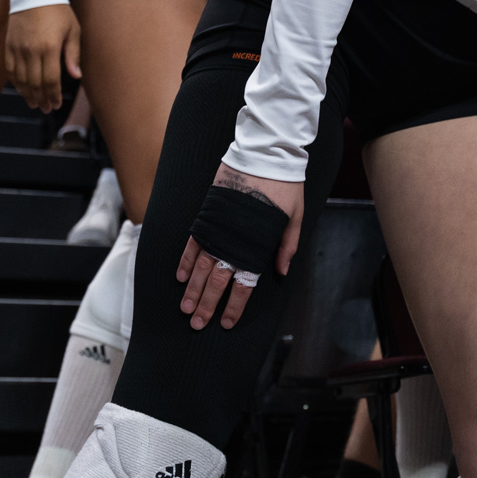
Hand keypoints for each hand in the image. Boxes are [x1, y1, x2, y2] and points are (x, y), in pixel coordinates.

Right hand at [4, 4, 80, 111]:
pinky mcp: (7, 44)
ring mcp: (16, 48)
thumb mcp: (73, 30)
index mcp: (49, 48)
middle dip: (41, 99)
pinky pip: (10, 69)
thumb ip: (73, 55)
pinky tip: (21, 88)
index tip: (56, 105)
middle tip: (46, 109)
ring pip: (21, 79)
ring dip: (28, 93)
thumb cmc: (58, 11)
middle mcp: (31, 50)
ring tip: (34, 103)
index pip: (50, 80)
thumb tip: (75, 76)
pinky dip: (15, 81)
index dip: (53, 95)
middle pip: (34, 83)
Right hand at [176, 165, 304, 330]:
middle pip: (217, 280)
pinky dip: (184, 261)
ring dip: (192, 289)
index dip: (234, 305)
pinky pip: (192, 243)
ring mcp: (217, 229)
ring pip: (200, 266)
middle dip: (207, 304)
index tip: (225, 322)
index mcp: (256, 245)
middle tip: (197, 324)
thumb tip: (280, 272)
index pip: (243, 284)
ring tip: (186, 308)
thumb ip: (287, 245)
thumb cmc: (286, 184)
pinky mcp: (207, 215)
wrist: (265, 154)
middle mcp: (234, 241)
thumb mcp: (296, 215)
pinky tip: (180, 278)